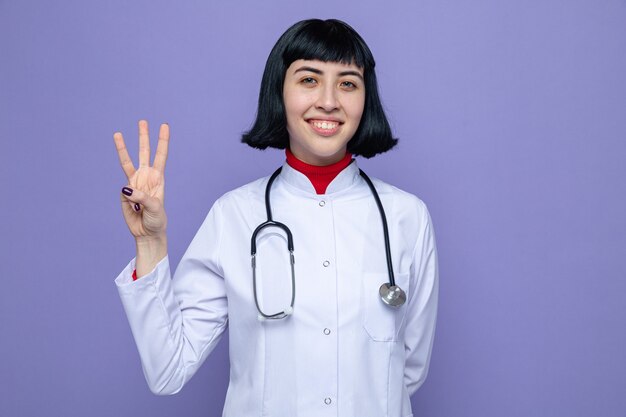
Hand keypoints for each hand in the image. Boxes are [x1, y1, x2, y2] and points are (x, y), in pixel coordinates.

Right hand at [114, 120, 168, 240]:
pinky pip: (123, 191)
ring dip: (123, 148)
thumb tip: (125, 187)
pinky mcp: (124, 193)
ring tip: (117, 133)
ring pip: (127, 162)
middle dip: (144, 137)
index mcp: (158, 178)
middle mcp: (146, 177)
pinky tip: (134, 209)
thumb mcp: (154, 208)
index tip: (164, 126)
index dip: (163, 141)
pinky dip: (127, 199)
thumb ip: (141, 197)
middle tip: (143, 121)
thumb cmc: (156, 220)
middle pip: (144, 153)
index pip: (161, 156)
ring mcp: (134, 183)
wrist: (147, 233)